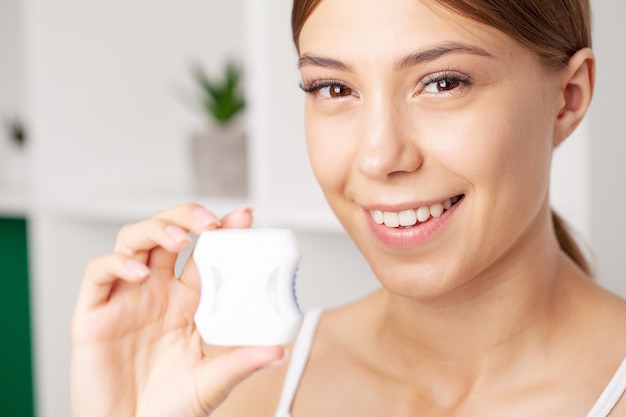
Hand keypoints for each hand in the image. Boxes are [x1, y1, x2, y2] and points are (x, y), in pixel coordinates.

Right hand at [70, 204, 283, 416]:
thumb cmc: (168, 409)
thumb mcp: (212, 383)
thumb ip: (241, 362)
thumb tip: (279, 350)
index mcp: (186, 302)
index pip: (204, 253)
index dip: (223, 230)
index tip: (245, 216)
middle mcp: (155, 292)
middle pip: (166, 232)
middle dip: (187, 216)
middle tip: (212, 221)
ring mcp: (125, 298)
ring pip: (132, 240)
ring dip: (156, 228)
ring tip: (181, 238)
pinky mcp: (93, 314)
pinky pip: (99, 273)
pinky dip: (118, 263)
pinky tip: (140, 271)